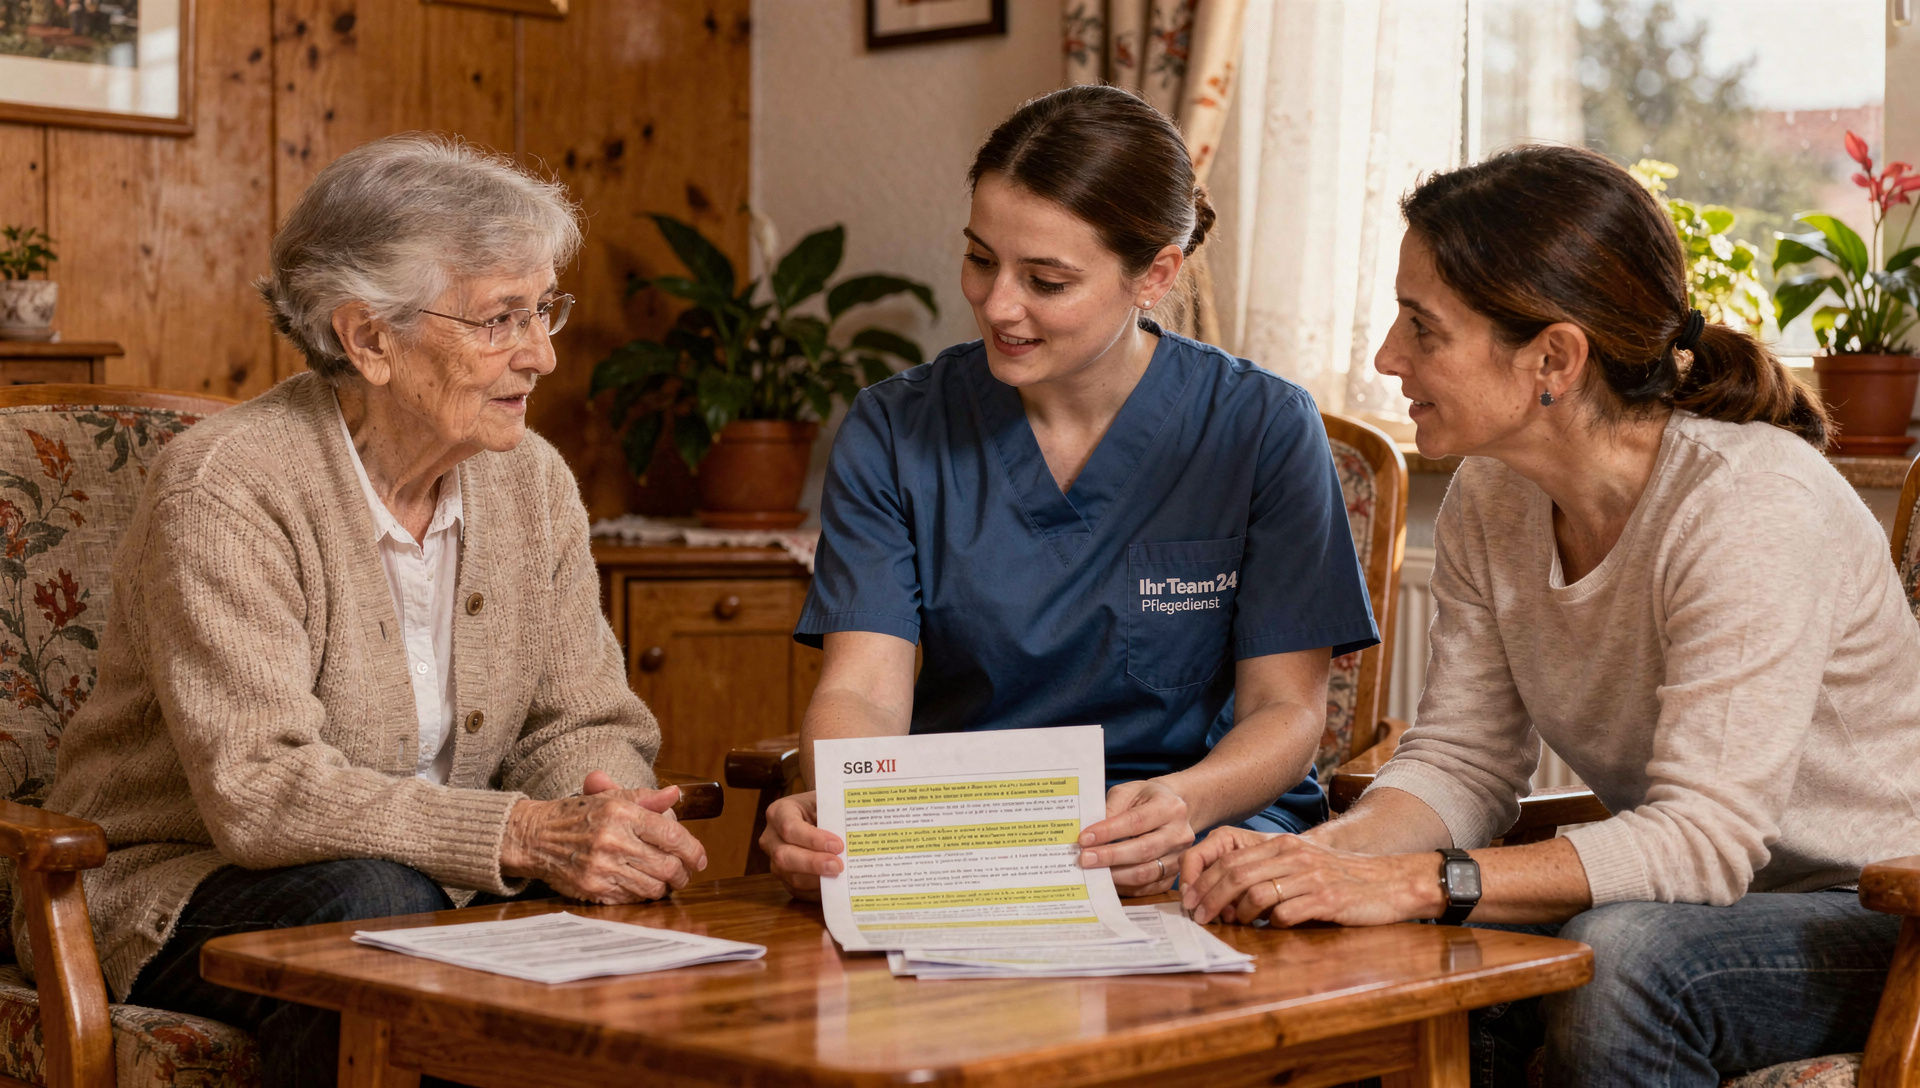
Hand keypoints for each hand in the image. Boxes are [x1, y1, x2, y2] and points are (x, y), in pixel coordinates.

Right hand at [499, 772, 707, 902]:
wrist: (536, 836)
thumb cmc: (578, 815)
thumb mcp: (611, 798)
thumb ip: (647, 798)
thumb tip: (676, 795)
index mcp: (622, 813)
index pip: (673, 836)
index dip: (694, 851)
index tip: (700, 859)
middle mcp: (613, 840)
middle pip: (668, 866)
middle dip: (683, 874)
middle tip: (684, 874)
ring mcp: (602, 867)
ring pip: (653, 887)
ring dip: (665, 887)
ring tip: (665, 882)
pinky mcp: (592, 888)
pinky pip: (631, 899)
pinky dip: (642, 895)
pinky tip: (641, 886)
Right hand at [760, 791, 844, 901]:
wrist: (817, 816)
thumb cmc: (823, 807)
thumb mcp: (826, 801)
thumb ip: (835, 813)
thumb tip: (857, 830)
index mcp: (779, 812)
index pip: (790, 827)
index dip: (812, 839)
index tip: (837, 845)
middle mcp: (771, 838)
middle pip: (784, 856)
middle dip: (813, 863)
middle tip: (838, 866)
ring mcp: (774, 861)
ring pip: (791, 877)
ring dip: (818, 880)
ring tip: (841, 876)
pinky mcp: (784, 879)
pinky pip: (799, 891)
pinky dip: (818, 891)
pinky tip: (836, 886)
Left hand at [1078, 779, 1195, 895]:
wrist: (1172, 810)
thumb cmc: (1146, 799)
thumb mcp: (1129, 792)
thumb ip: (1111, 809)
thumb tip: (1090, 836)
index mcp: (1170, 807)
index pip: (1136, 822)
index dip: (1109, 832)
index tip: (1084, 839)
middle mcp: (1179, 834)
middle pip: (1143, 850)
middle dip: (1110, 856)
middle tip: (1085, 859)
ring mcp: (1178, 857)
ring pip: (1146, 873)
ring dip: (1116, 875)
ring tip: (1093, 871)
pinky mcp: (1173, 875)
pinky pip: (1148, 887)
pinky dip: (1125, 887)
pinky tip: (1108, 880)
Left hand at [1181, 832, 1443, 926]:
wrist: (1392, 882)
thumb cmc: (1342, 878)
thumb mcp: (1303, 863)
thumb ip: (1268, 870)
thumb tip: (1223, 891)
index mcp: (1283, 845)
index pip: (1228, 856)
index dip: (1202, 878)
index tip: (1189, 898)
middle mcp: (1293, 856)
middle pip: (1234, 874)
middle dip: (1208, 898)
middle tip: (1198, 918)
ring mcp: (1309, 877)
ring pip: (1254, 893)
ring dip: (1236, 914)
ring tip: (1232, 925)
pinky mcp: (1326, 901)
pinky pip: (1284, 914)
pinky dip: (1269, 925)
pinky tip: (1268, 929)